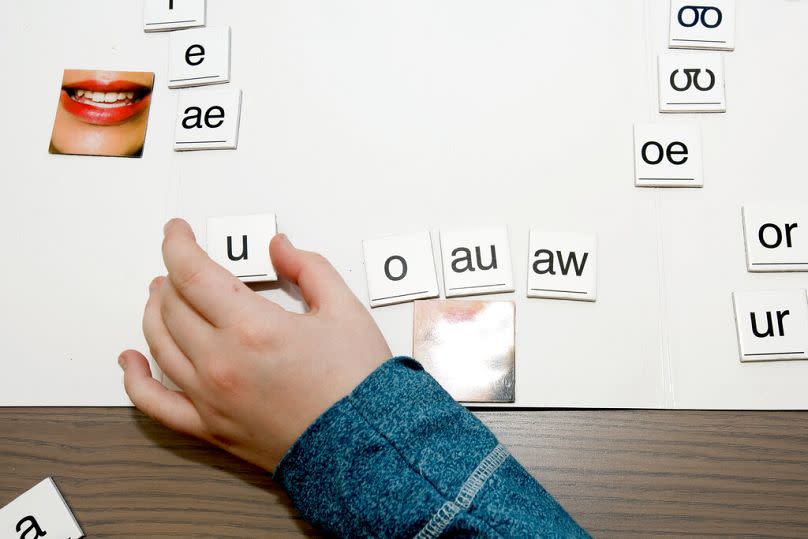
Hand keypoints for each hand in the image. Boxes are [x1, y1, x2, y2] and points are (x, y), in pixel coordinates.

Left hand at [118, 218, 391, 471]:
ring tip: (161, 297)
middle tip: (182, 264)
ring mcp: (211, 398)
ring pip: (159, 345)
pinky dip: (136, 379)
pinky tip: (130, 361)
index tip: (177, 232)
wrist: (366, 446)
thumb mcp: (345, 310)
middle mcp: (221, 363)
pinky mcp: (211, 428)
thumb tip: (280, 247)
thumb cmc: (358, 386)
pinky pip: (156, 404)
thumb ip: (309, 268)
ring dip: (155, 313)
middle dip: (173, 276)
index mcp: (252, 329)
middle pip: (172, 306)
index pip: (193, 274)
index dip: (179, 245)